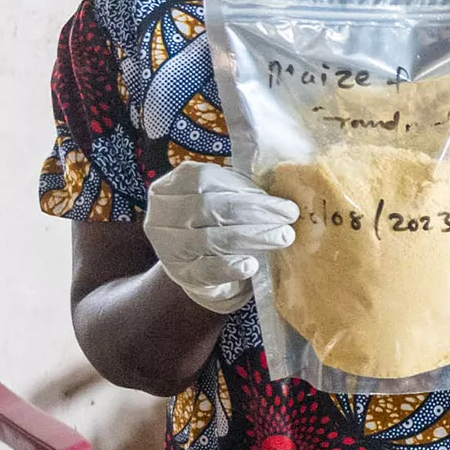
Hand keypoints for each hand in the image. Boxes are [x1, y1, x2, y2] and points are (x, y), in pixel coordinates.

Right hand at [143, 162, 297, 313]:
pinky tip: (251, 265)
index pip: (203, 179)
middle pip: (208, 207)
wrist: (201, 269)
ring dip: (252, 236)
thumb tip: (272, 173)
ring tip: (282, 237)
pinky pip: (206, 270)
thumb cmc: (215, 225)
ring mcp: (168, 247)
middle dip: (254, 210)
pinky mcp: (181, 275)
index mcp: (169, 187)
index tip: (277, 197)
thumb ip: (239, 186)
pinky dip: (230, 267)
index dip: (243, 186)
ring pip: (210, 238)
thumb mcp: (221, 199)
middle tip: (288, 216)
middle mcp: (161, 216)